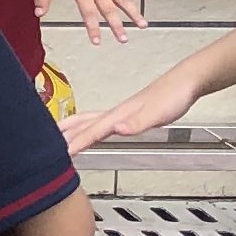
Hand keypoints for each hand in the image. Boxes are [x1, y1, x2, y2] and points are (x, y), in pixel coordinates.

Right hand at [61, 74, 196, 150]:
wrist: (186, 82)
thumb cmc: (173, 95)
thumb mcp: (157, 114)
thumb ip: (137, 123)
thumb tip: (117, 129)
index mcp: (119, 114)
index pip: (93, 130)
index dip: (76, 142)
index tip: (62, 153)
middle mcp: (117, 113)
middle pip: (83, 123)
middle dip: (65, 133)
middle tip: (48, 144)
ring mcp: (122, 113)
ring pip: (90, 120)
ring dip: (73, 128)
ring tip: (60, 135)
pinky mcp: (128, 114)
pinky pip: (101, 122)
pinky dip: (89, 127)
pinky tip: (93, 130)